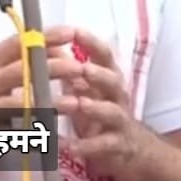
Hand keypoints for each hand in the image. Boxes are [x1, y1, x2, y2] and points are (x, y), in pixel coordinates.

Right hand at [0, 28, 79, 149]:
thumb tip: (31, 56)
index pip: (17, 43)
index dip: (44, 37)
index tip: (68, 32)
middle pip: (24, 67)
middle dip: (54, 64)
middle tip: (79, 64)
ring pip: (23, 100)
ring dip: (50, 101)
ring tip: (73, 101)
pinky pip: (12, 130)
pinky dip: (31, 130)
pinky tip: (50, 133)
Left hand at [50, 28, 150, 180]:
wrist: (132, 149)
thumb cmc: (101, 115)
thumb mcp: (87, 91)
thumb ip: (70, 72)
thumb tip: (48, 47)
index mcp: (108, 79)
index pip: (104, 56)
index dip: (92, 43)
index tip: (74, 31)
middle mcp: (117, 97)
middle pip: (113, 80)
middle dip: (98, 74)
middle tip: (82, 69)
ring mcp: (119, 122)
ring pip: (112, 112)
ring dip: (95, 107)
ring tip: (80, 104)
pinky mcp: (118, 146)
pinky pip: (104, 146)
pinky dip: (88, 146)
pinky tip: (71, 147)